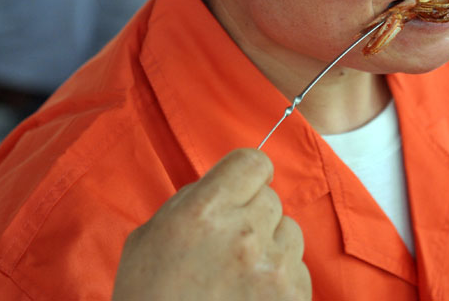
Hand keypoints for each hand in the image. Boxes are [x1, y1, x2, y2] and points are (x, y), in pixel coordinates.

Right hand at [112, 148, 310, 300]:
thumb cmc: (149, 298)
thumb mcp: (149, 238)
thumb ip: (190, 201)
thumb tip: (224, 185)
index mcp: (205, 211)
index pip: (253, 162)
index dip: (248, 174)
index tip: (244, 188)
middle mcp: (245, 233)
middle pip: (271, 198)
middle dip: (253, 215)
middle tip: (229, 245)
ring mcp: (273, 269)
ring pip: (290, 231)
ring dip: (271, 246)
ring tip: (240, 274)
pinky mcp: (292, 298)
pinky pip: (299, 269)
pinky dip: (280, 280)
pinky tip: (251, 296)